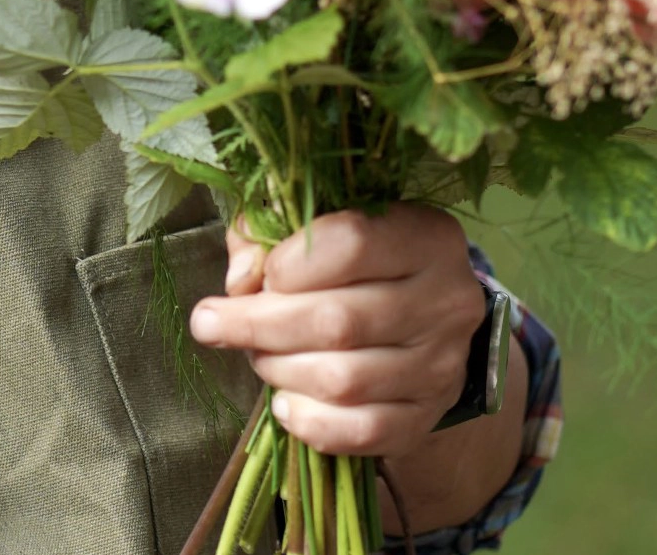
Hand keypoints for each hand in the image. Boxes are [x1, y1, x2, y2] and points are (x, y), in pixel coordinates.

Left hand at [188, 204, 484, 459]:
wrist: (425, 317)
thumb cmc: (356, 260)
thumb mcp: (319, 225)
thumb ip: (267, 235)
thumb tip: (238, 279)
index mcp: (424, 236)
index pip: (350, 243)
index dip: (286, 263)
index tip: (250, 277)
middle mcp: (446, 300)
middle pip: (339, 320)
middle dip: (258, 325)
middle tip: (210, 324)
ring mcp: (442, 365)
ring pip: (345, 380)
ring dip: (280, 370)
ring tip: (256, 355)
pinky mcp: (428, 416)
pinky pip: (363, 431)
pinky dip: (312, 423)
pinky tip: (284, 404)